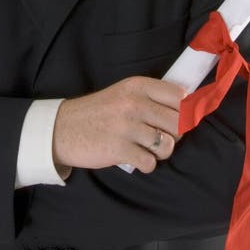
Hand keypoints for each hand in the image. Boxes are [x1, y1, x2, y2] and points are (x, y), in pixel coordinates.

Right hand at [52, 75, 185, 175]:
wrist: (63, 128)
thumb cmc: (98, 112)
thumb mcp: (123, 93)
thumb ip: (151, 97)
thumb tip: (187, 108)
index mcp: (137, 86)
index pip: (179, 96)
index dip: (185, 110)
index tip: (180, 118)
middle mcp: (134, 103)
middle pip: (178, 122)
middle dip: (174, 133)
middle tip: (159, 135)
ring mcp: (127, 127)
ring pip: (168, 145)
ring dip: (161, 151)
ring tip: (147, 147)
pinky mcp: (120, 150)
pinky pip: (150, 163)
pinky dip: (146, 164)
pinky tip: (134, 157)